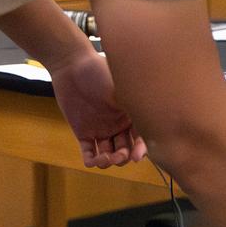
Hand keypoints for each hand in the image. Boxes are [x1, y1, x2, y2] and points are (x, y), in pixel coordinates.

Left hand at [48, 48, 147, 168]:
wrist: (72, 65)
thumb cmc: (99, 71)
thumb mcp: (121, 87)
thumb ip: (134, 104)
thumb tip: (153, 117)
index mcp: (130, 113)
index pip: (141, 137)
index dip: (141, 149)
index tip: (137, 156)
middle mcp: (118, 124)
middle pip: (126, 149)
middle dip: (124, 157)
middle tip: (118, 156)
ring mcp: (101, 129)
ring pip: (109, 154)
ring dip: (109, 161)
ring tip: (104, 159)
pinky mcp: (83, 132)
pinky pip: (89, 152)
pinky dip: (92, 160)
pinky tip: (92, 161)